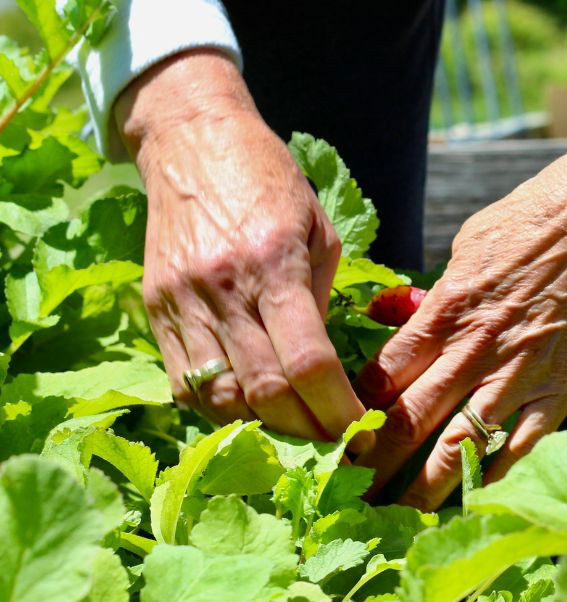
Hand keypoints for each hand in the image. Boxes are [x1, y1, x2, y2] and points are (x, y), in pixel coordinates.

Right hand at [119, 50, 367, 445]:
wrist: (191, 141)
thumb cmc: (272, 183)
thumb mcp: (319, 232)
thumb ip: (321, 301)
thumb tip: (328, 371)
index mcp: (274, 264)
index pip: (308, 362)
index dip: (337, 411)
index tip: (361, 434)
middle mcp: (223, 288)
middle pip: (263, 390)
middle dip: (306, 431)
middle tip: (335, 446)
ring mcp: (181, 301)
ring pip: (219, 396)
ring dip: (262, 427)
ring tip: (296, 433)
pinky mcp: (154, 310)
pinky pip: (184, 382)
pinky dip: (220, 408)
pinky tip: (250, 409)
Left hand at [355, 93, 566, 508]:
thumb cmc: (546, 212)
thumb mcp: (473, 241)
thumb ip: (440, 292)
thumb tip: (408, 317)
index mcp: (446, 307)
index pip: (382, 375)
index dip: (352, 413)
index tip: (332, 441)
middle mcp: (475, 347)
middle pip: (406, 419)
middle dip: (370, 463)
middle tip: (342, 496)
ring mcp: (521, 372)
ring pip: (457, 445)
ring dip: (421, 487)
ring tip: (395, 518)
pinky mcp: (565, 386)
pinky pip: (524, 445)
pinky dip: (496, 477)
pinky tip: (474, 505)